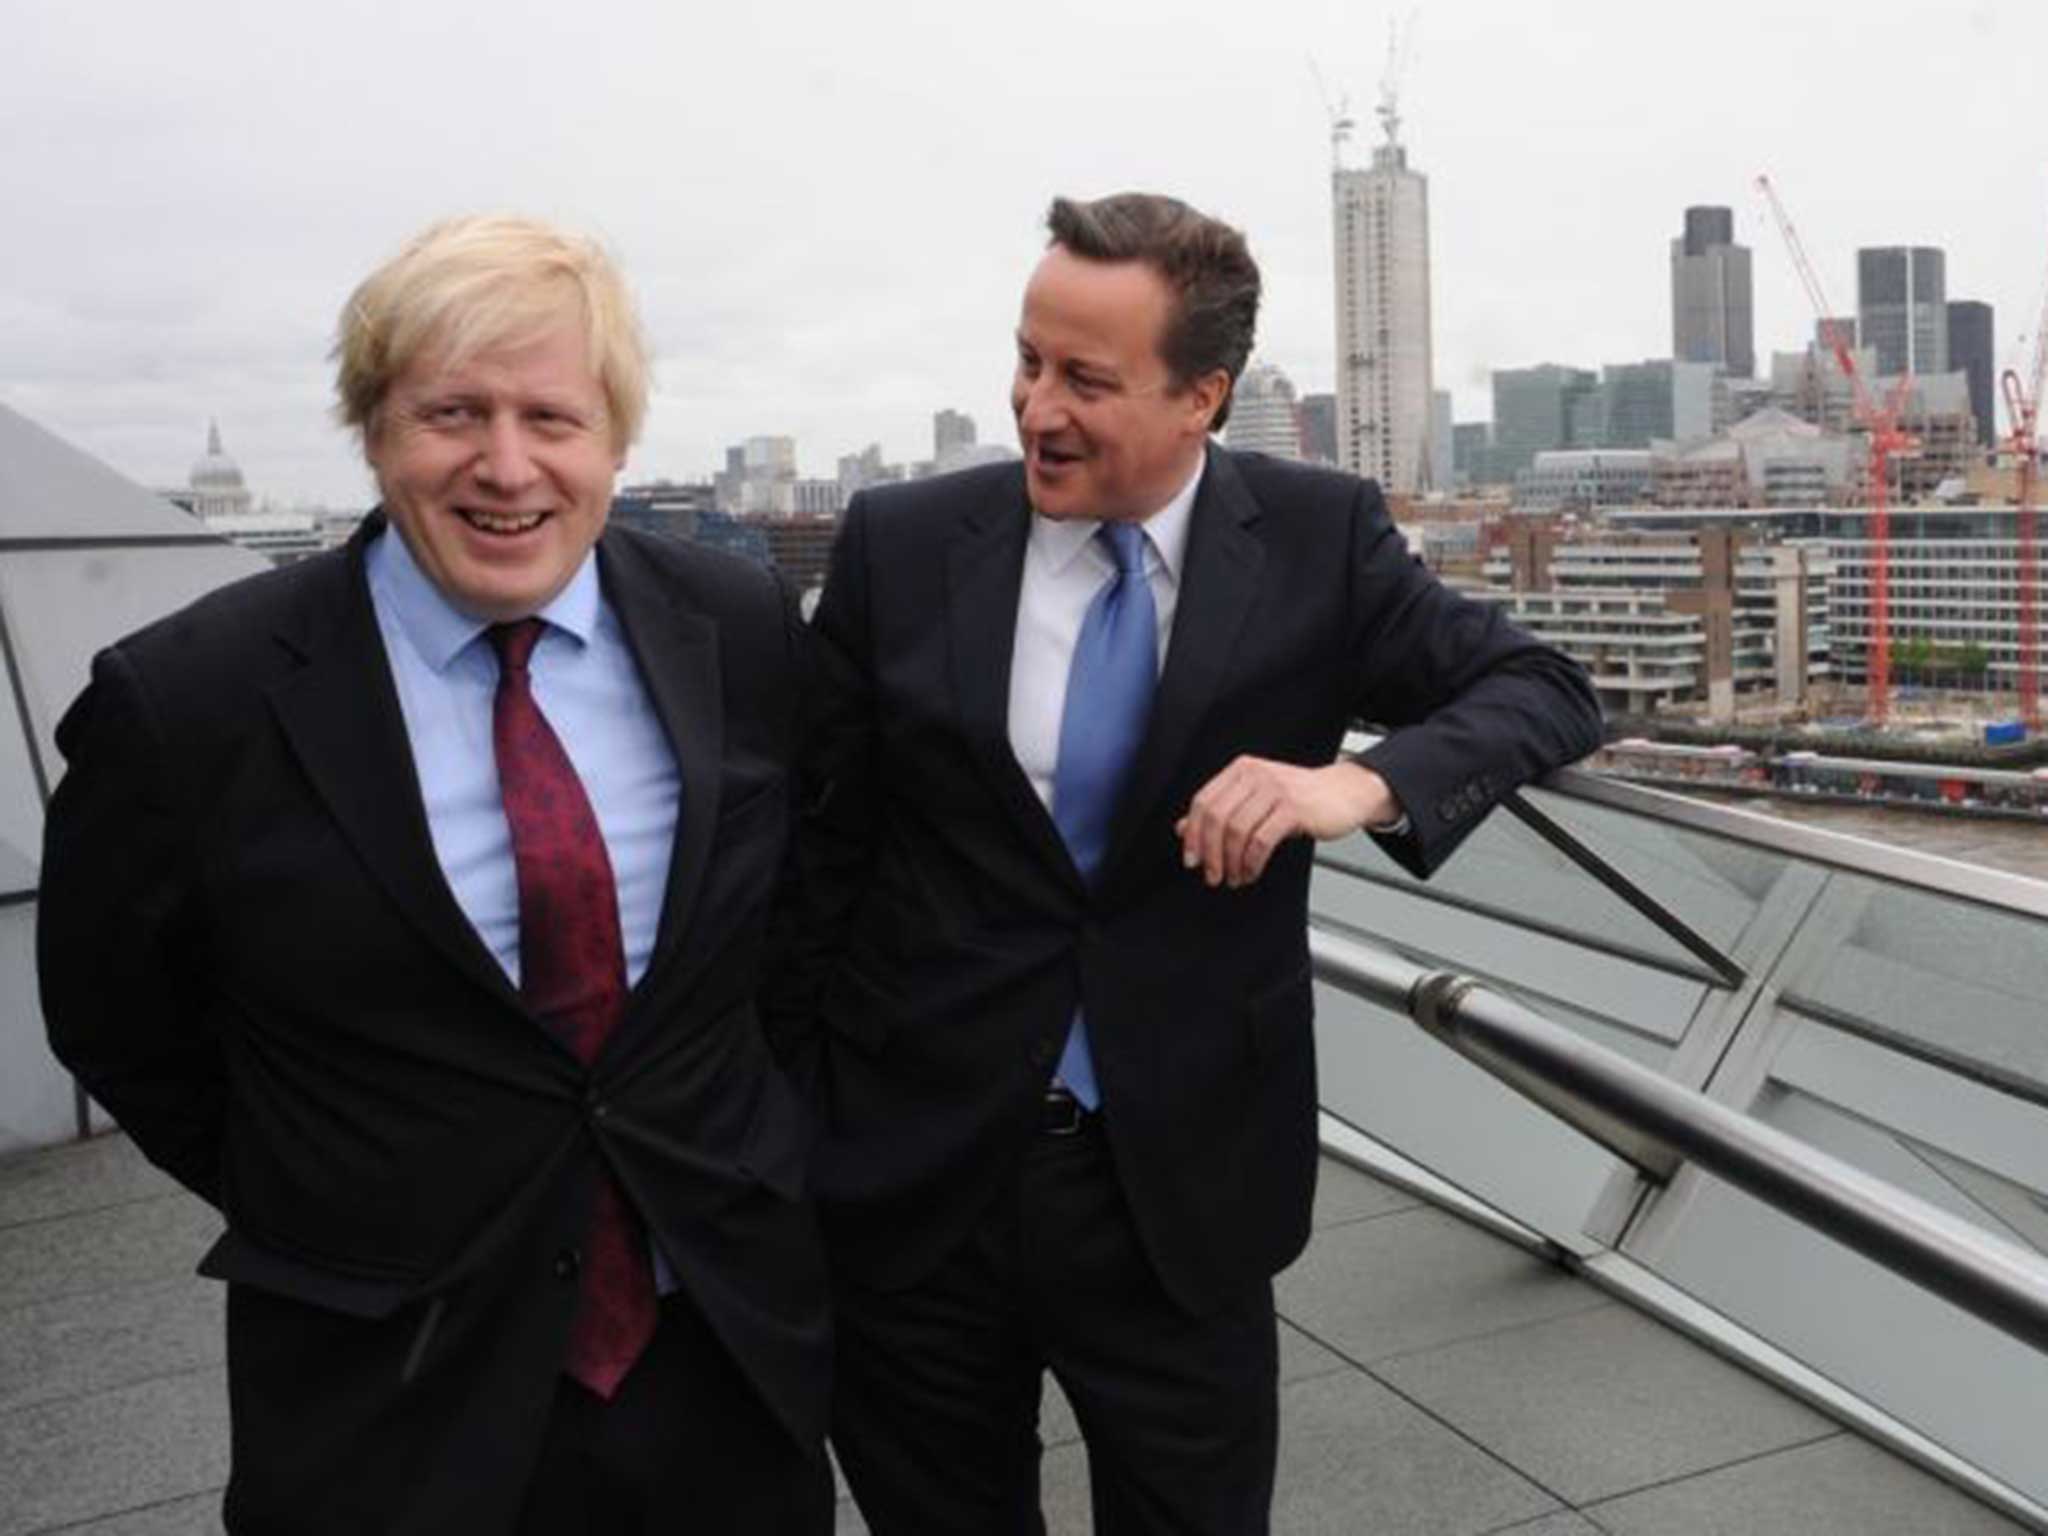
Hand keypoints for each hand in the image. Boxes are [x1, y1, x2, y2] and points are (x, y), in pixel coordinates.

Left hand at [1174, 758, 1398, 888]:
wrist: (1344, 792)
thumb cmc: (1300, 797)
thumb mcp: (1256, 800)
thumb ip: (1222, 811)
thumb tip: (1185, 829)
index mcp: (1241, 770)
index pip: (1203, 802)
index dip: (1193, 834)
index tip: (1191, 858)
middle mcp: (1255, 775)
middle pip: (1217, 817)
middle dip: (1210, 853)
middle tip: (1212, 874)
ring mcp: (1275, 790)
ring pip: (1237, 831)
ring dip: (1231, 861)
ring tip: (1235, 876)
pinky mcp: (1293, 808)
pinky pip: (1261, 841)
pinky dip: (1252, 862)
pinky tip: (1252, 871)